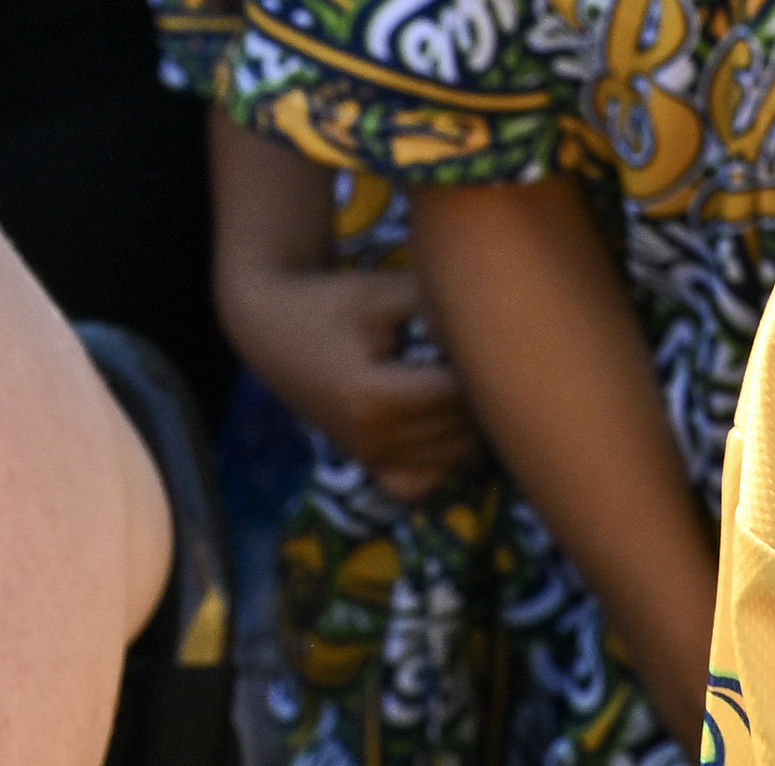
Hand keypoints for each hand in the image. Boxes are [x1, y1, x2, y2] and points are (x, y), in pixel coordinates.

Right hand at [219, 260, 481, 504]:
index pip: (461, 397)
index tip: (494, 335)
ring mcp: (369, 459)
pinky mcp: (368, 465)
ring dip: (474, 421)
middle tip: (488, 353)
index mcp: (375, 400)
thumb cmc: (334, 304)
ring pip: (456, 457)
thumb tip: (502, 316)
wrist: (272, 329)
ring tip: (469, 378)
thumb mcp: (385, 294)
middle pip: (465, 429)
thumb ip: (442, 307)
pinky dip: (447, 457)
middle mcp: (372, 441)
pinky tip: (449, 417)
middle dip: (487, 391)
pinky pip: (425, 480)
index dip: (488, 365)